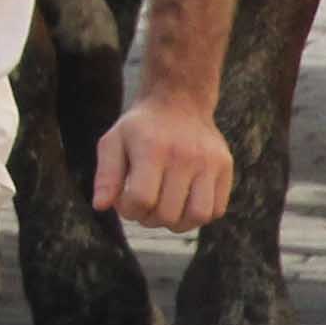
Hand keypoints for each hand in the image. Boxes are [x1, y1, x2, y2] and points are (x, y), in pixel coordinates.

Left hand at [93, 98, 233, 229]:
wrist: (179, 101)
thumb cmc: (141, 128)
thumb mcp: (113, 142)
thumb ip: (106, 175)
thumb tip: (100, 206)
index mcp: (152, 148)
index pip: (141, 199)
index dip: (128, 210)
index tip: (126, 200)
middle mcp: (184, 155)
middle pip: (168, 213)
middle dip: (149, 218)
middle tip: (144, 206)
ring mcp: (209, 161)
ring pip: (197, 216)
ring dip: (177, 223)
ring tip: (165, 209)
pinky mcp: (225, 166)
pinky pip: (216, 209)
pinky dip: (198, 215)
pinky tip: (184, 202)